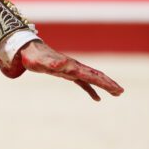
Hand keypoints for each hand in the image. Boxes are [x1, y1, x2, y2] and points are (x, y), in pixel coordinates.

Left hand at [4, 40, 123, 100]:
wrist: (26, 50)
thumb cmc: (33, 57)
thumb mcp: (41, 63)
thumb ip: (52, 64)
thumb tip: (62, 64)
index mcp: (71, 67)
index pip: (91, 76)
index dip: (105, 83)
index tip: (117, 89)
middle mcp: (73, 67)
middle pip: (95, 75)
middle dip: (109, 83)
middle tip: (121, 92)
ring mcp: (71, 69)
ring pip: (91, 78)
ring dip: (104, 85)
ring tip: (116, 93)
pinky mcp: (66, 73)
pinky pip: (83, 82)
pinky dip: (91, 89)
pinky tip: (97, 98)